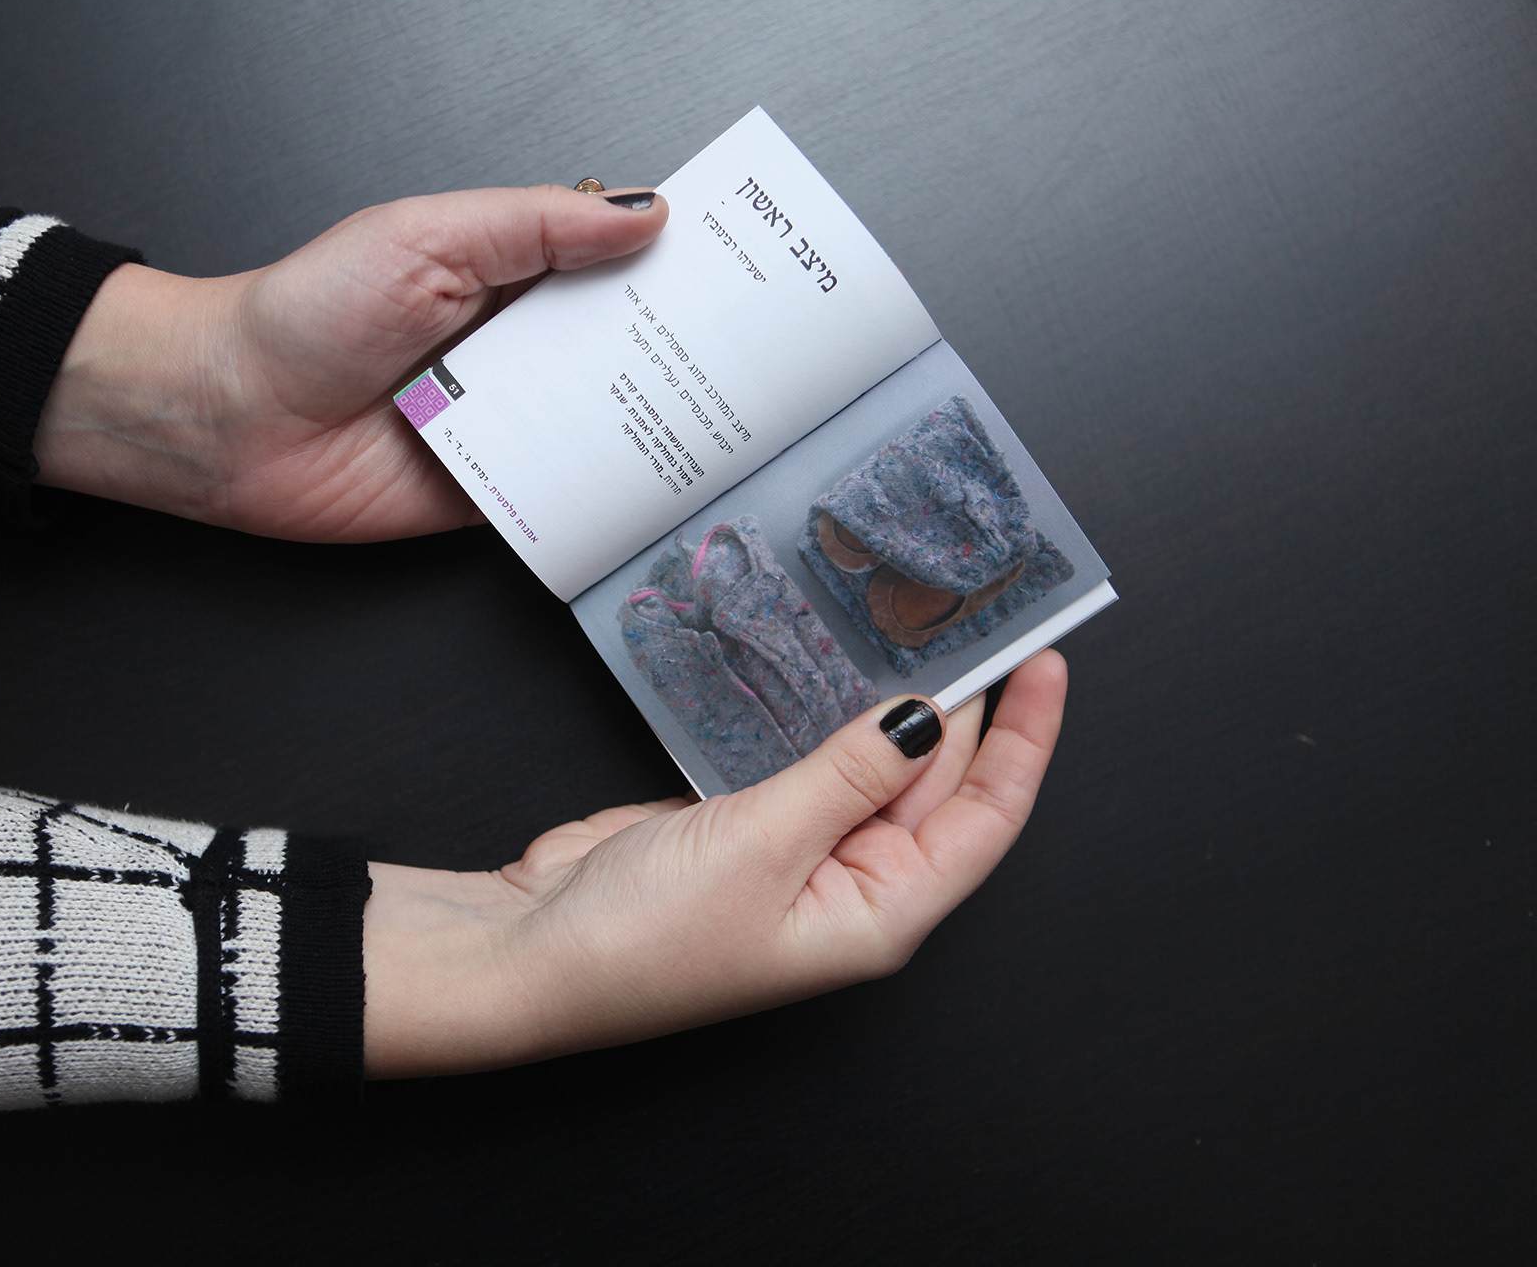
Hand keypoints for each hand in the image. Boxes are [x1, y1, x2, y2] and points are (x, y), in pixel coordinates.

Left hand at [33, 186, 668, 540]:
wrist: (230, 418)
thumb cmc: (303, 316)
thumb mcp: (429, 237)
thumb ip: (537, 225)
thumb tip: (642, 212)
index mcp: (501, 273)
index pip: (607, 263)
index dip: (667, 262)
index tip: (730, 263)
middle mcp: (510, 347)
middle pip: (620, 345)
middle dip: (677, 345)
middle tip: (741, 345)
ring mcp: (505, 421)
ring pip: (603, 419)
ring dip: (650, 416)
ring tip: (714, 409)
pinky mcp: (490, 491)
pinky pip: (563, 489)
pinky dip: (602, 486)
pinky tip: (645, 475)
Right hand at [360, 649, 1068, 1075]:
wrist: (531, 951)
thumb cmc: (644, 942)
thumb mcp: (763, 845)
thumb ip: (849, 773)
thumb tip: (925, 715)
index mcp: (879, 914)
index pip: (984, 820)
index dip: (1022, 742)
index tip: (1044, 665)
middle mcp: (851, 887)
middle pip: (937, 789)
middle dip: (964, 711)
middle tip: (975, 621)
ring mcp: (798, 854)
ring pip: (873, 768)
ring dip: (894, 707)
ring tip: (919, 629)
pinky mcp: (746, 825)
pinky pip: (810, 762)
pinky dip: (827, 716)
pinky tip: (837, 669)